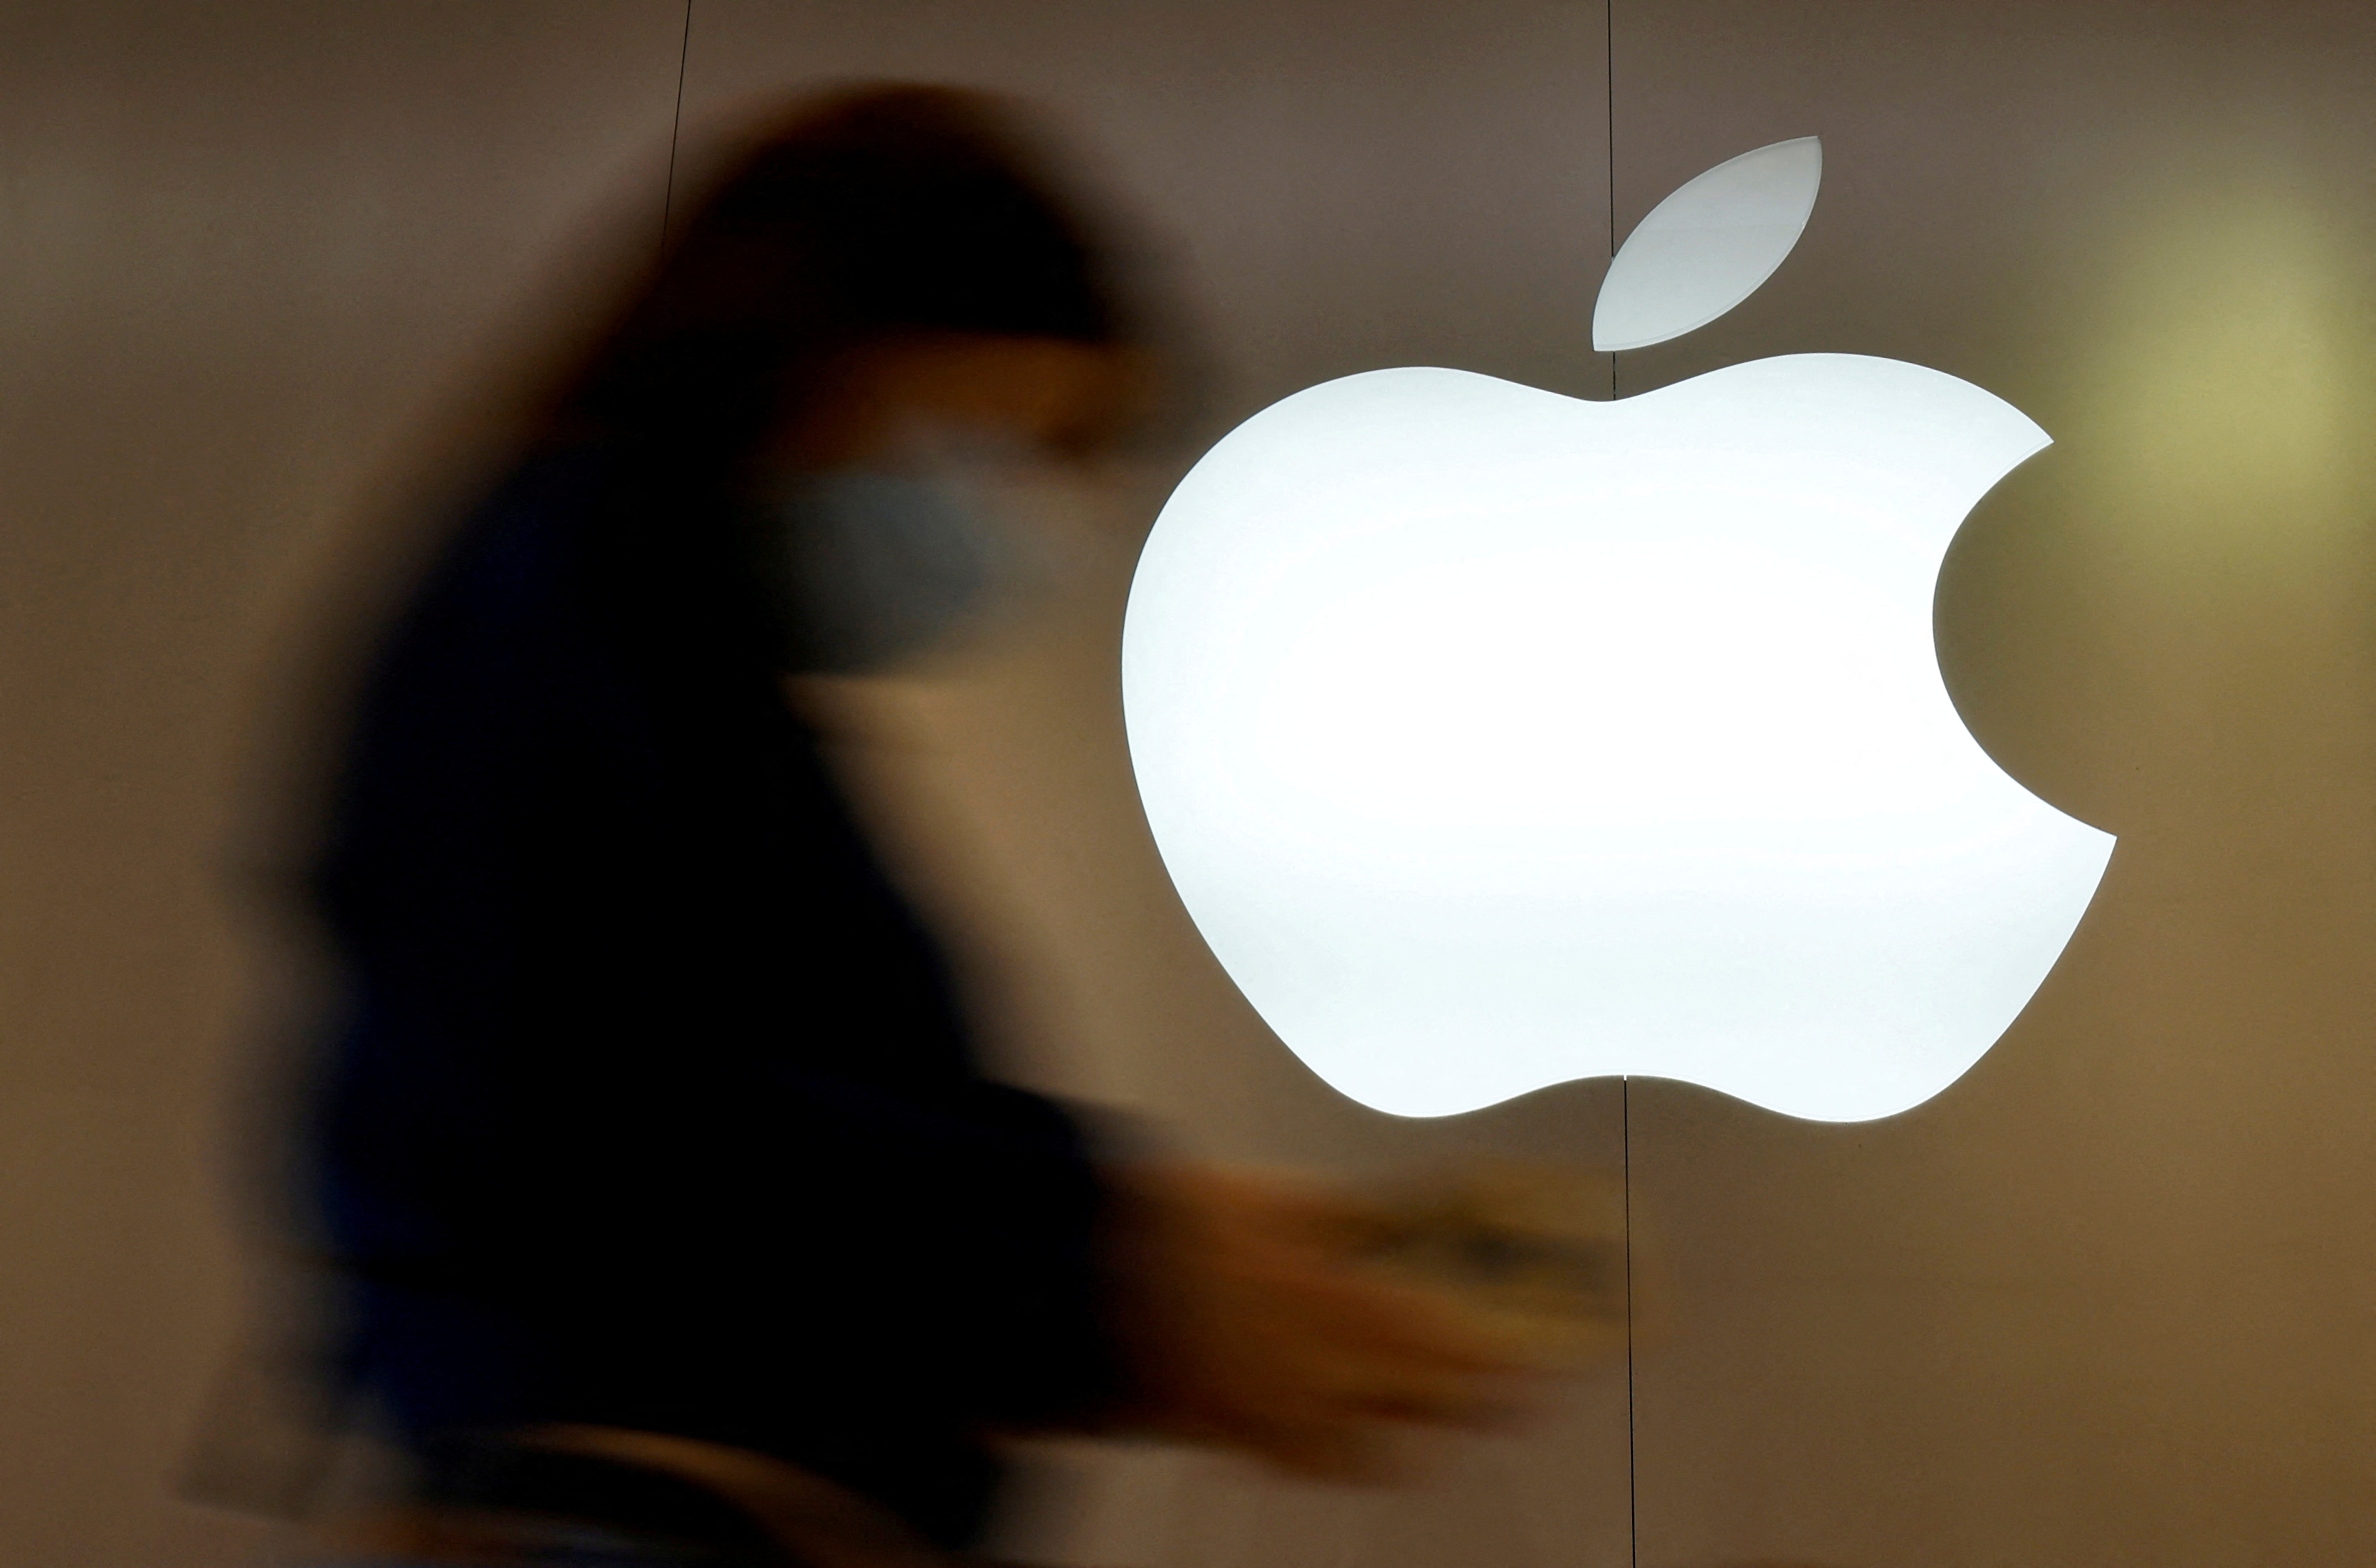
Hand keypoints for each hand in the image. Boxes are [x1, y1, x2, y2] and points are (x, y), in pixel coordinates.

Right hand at [1105, 1163, 1541, 1480]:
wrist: (1083, 1268)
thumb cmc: (1179, 1219)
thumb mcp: (1276, 1197)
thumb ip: (1347, 1218)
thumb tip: (1394, 1222)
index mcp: (1342, 1304)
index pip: (1447, 1348)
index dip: (1498, 1366)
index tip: (1534, 1368)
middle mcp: (1321, 1371)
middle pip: (1422, 1407)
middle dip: (1471, 1406)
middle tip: (1505, 1401)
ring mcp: (1275, 1412)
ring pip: (1368, 1454)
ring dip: (1407, 1437)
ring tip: (1430, 1422)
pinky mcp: (1231, 1434)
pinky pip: (1303, 1462)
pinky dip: (1333, 1453)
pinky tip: (1340, 1434)